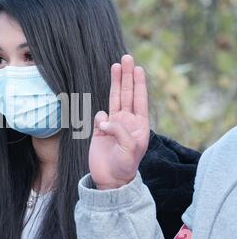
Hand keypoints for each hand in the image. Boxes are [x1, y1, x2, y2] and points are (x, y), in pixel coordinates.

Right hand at [89, 55, 149, 189]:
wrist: (110, 180)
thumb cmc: (125, 166)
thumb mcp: (129, 150)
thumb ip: (119, 131)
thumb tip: (104, 120)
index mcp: (139, 125)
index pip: (139, 99)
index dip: (139, 83)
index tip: (138, 68)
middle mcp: (127, 121)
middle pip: (127, 94)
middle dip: (127, 76)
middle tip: (127, 58)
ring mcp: (113, 125)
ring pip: (114, 99)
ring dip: (115, 83)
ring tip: (116, 66)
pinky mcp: (99, 130)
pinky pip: (98, 117)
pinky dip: (99, 118)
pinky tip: (102, 128)